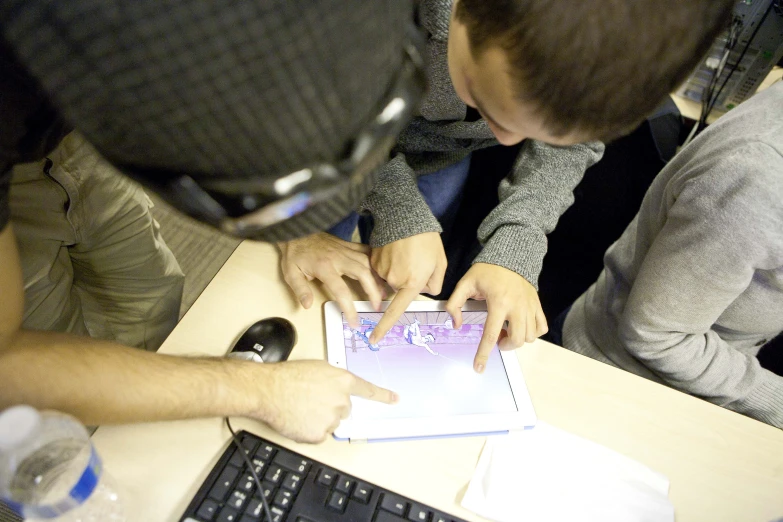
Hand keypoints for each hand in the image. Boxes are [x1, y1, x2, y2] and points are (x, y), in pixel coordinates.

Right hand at [251, 360, 397, 442]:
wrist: (269, 390)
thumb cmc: (288, 376)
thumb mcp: (317, 368)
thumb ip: (333, 379)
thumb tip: (336, 389)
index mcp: (342, 381)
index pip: (368, 390)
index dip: (383, 396)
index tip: (395, 399)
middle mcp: (342, 400)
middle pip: (344, 409)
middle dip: (331, 406)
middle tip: (311, 400)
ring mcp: (331, 418)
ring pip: (331, 422)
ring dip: (319, 418)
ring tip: (301, 407)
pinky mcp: (319, 434)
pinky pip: (319, 435)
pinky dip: (309, 430)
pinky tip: (298, 418)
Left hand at [278, 232, 383, 326]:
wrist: (297, 230)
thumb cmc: (295, 254)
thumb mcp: (290, 273)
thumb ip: (300, 289)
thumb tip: (307, 305)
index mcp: (324, 267)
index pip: (341, 290)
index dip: (349, 308)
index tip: (354, 321)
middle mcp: (338, 257)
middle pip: (363, 273)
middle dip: (373, 291)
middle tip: (377, 306)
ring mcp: (345, 249)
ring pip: (367, 262)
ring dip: (377, 277)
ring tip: (382, 292)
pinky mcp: (348, 245)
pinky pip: (366, 251)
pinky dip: (374, 261)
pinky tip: (379, 271)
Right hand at [368, 232, 446, 343]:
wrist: (405, 217)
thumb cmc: (426, 240)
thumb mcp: (440, 263)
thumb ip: (434, 284)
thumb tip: (425, 290)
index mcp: (412, 283)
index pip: (396, 311)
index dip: (383, 327)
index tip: (373, 339)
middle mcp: (394, 280)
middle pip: (400, 289)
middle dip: (409, 280)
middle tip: (417, 262)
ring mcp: (381, 270)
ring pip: (391, 279)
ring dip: (399, 271)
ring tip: (407, 254)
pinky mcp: (374, 260)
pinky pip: (382, 269)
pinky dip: (390, 263)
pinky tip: (397, 251)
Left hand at [446, 263, 546, 372]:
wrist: (510, 256)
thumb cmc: (487, 270)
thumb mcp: (466, 283)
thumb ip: (455, 303)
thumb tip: (456, 324)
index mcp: (498, 302)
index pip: (491, 335)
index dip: (483, 354)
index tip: (479, 367)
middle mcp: (517, 306)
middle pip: (516, 340)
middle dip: (505, 346)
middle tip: (497, 339)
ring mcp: (529, 306)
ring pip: (530, 337)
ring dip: (517, 340)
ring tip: (508, 330)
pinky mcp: (537, 304)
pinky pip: (541, 327)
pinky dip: (533, 333)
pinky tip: (522, 327)